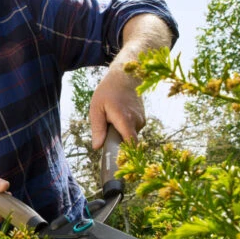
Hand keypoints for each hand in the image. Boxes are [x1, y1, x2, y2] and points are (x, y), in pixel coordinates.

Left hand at [89, 13, 171, 148]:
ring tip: (112, 117)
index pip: (131, 146)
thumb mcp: (96, 108)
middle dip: (117, 141)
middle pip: (127, 142)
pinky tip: (119, 115)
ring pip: (129, 136)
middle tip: (106, 131)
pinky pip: (132, 129)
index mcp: (125, 120)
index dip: (126, 156)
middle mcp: (137, 121)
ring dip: (120, 132)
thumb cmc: (107, 91)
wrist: (125, 75)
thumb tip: (97, 147)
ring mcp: (142, 120)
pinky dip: (124, 127)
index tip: (118, 163)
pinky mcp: (143, 118)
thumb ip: (97, 128)